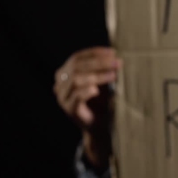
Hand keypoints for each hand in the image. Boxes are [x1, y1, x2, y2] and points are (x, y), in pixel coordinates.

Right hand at [53, 47, 121, 166]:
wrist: (101, 125)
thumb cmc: (102, 99)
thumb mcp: (102, 79)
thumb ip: (103, 67)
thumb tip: (115, 54)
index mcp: (65, 72)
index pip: (77, 57)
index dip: (95, 53)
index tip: (113, 52)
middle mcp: (60, 83)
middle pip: (77, 66)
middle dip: (99, 63)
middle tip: (117, 63)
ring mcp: (62, 97)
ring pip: (76, 80)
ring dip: (97, 75)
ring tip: (113, 75)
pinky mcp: (69, 109)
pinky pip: (75, 97)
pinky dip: (86, 91)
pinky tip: (97, 90)